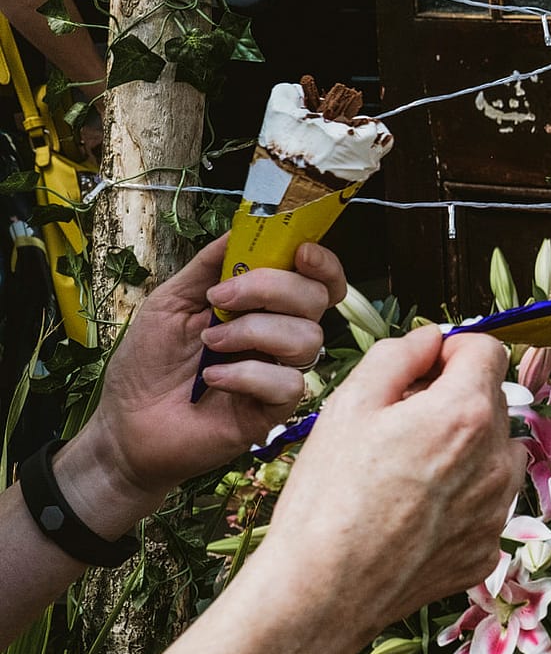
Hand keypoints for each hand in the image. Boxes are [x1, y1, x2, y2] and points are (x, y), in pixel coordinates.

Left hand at [63, 236, 345, 534]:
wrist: (125, 426)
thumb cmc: (147, 366)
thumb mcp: (169, 301)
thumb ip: (208, 266)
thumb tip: (243, 227)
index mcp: (265, 307)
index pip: (318, 279)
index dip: (321, 263)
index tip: (297, 252)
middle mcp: (280, 336)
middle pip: (316, 298)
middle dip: (272, 288)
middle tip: (221, 299)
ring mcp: (280, 373)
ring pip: (308, 338)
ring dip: (254, 333)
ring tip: (209, 345)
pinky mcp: (273, 411)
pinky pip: (288, 384)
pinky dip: (246, 375)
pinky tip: (212, 380)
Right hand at [246, 327, 521, 639]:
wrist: (321, 592)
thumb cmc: (328, 497)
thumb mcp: (349, 404)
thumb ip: (398, 356)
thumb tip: (429, 340)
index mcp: (466, 414)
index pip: (487, 351)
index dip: (452, 351)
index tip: (424, 368)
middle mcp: (498, 460)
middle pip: (491, 402)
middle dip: (453, 400)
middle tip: (398, 425)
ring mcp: (497, 510)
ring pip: (496, 454)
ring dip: (465, 450)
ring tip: (408, 471)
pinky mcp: (487, 549)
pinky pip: (485, 505)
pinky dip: (460, 500)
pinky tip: (412, 514)